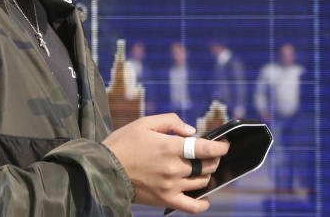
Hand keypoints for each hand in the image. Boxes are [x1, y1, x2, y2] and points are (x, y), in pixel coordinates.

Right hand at [103, 113, 229, 213]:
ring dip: (206, 174)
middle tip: (209, 154)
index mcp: (169, 147)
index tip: (225, 145)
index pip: (205, 148)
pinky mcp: (165, 200)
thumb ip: (171, 121)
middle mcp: (173, 168)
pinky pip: (191, 207)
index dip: (220, 147)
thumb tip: (192, 131)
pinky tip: (205, 198)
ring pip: (201, 182)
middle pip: (206, 166)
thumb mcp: (145, 123)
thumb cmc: (124, 143)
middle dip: (213, 158)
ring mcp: (170, 186)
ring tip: (202, 168)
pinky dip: (202, 204)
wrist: (104, 168)